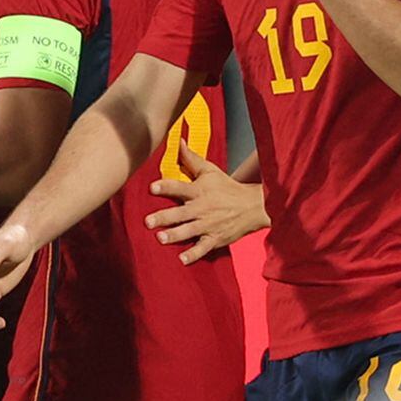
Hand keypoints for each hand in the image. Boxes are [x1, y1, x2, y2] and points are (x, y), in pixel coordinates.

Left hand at [148, 159, 265, 261]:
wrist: (253, 206)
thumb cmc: (227, 187)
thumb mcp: (211, 171)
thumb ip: (191, 159)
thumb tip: (179, 141)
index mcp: (199, 191)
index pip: (180, 187)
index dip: (166, 187)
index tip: (152, 187)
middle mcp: (202, 208)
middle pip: (181, 213)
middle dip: (164, 217)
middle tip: (148, 221)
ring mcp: (209, 225)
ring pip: (189, 231)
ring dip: (175, 235)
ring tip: (161, 238)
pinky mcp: (215, 239)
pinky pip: (203, 248)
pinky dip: (194, 255)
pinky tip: (182, 259)